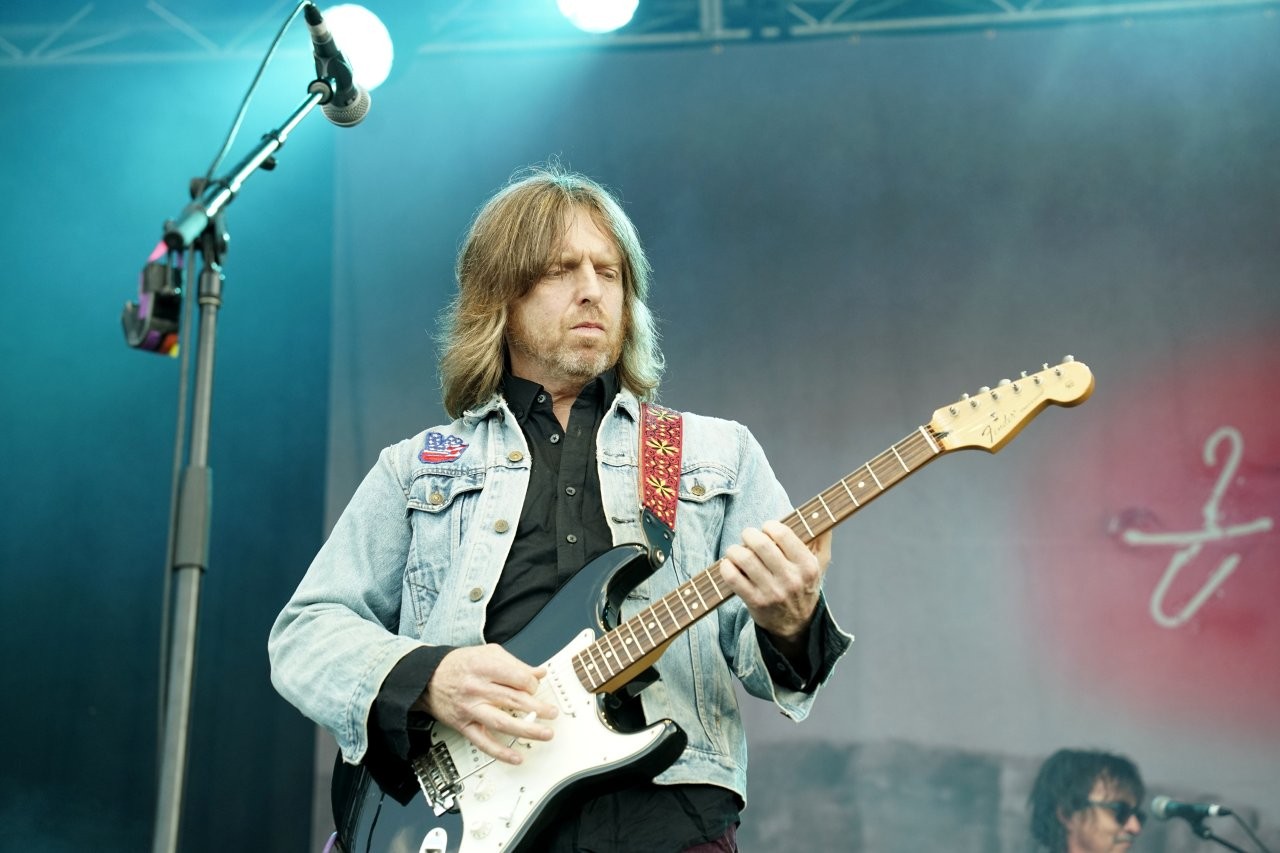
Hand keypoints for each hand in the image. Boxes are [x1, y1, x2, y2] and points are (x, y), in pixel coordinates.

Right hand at [415, 644, 558, 764]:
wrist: (427, 677)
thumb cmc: (459, 664)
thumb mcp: (487, 654)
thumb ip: (515, 664)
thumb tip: (539, 673)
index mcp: (485, 667)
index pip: (518, 678)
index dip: (532, 684)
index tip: (536, 688)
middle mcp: (477, 688)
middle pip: (514, 701)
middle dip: (538, 708)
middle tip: (552, 713)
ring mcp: (470, 709)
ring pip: (502, 722)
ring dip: (527, 730)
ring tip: (545, 733)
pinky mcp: (464, 725)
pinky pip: (483, 742)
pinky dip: (500, 752)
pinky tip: (516, 757)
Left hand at [719, 520, 831, 647]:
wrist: (796, 625)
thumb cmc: (805, 586)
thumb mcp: (820, 565)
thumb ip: (822, 539)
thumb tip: (823, 516)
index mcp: (807, 565)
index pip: (782, 533)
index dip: (769, 526)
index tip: (767, 529)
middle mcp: (791, 579)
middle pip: (760, 543)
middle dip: (749, 534)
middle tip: (748, 537)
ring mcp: (772, 592)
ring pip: (744, 559)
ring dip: (735, 550)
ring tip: (736, 551)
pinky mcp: (755, 602)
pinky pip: (733, 578)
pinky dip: (726, 567)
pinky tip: (729, 565)